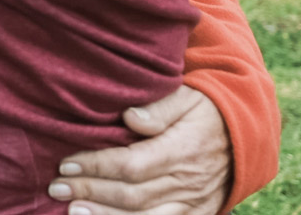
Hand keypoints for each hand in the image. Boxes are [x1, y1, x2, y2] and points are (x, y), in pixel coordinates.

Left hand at [49, 85, 231, 214]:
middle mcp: (187, 182)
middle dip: (90, 191)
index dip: (97, 167)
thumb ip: (159, 108)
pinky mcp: (196, 214)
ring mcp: (193, 203)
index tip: (66, 163)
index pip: (131, 165)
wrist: (244, 136)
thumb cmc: (206, 111)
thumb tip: (130, 117)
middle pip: (132, 195)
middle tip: (57, 188)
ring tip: (73, 211)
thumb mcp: (187, 97)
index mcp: (182, 150)